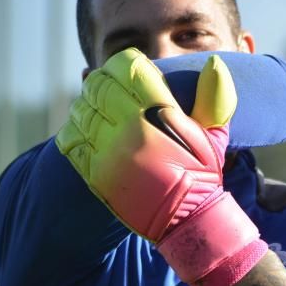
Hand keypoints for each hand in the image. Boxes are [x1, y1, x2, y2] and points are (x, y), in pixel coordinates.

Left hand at [56, 48, 267, 285]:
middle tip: (108, 88)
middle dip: (102, 82)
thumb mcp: (214, 136)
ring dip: (86, 105)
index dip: (125, 64)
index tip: (129, 71)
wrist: (186, 222)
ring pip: (81, 110)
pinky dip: (74, 130)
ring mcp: (110, 152)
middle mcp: (132, 129)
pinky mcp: (95, 174)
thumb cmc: (201, 176)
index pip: (128, 68)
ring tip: (97, 110)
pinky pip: (70, 139)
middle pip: (99, 85)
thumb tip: (214, 63)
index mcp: (161, 114)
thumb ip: (213, 99)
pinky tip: (85, 132)